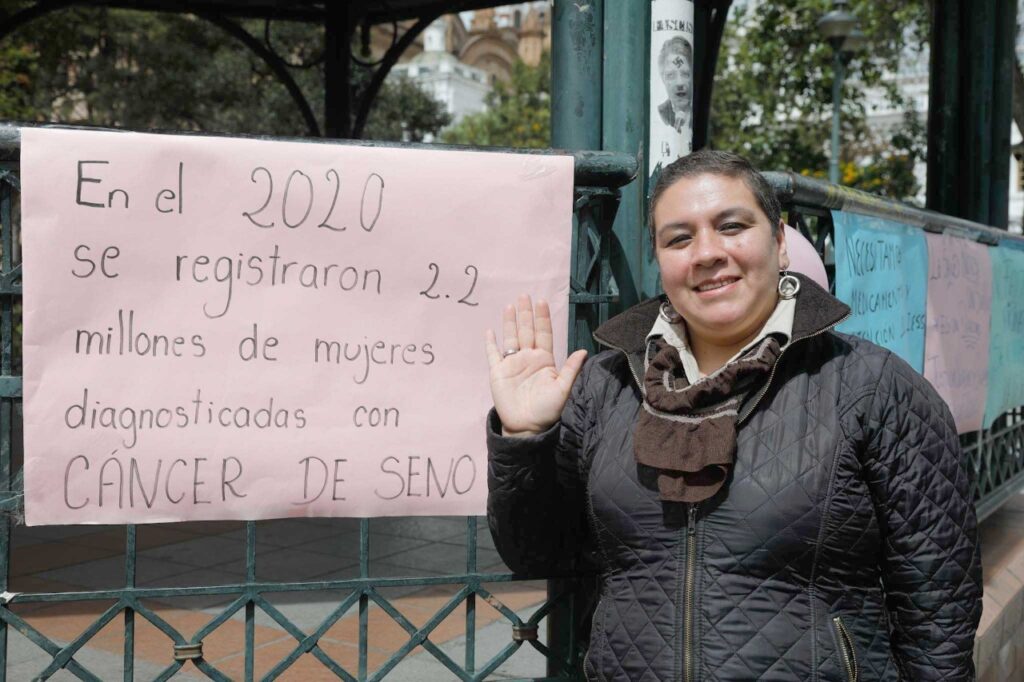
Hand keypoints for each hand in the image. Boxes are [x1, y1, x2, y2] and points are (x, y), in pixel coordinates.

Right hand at [485, 295, 587, 436]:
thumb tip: (583, 351)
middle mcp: (528, 358)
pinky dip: (491, 343)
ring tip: (509, 306)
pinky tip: (490, 331)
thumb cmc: (547, 410)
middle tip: (524, 295)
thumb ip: (570, 370)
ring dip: (510, 322)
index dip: (542, 318)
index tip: (541, 302)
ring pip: (510, 338)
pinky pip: (493, 355)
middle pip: (526, 330)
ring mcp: (512, 364)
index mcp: (544, 360)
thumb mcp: (562, 390)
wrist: (527, 426)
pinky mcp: (498, 373)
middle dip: (525, 313)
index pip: (543, 334)